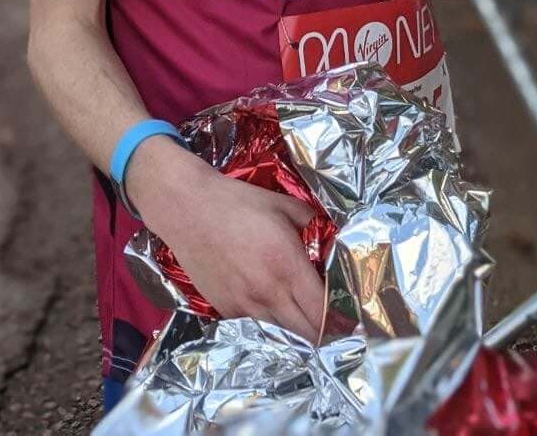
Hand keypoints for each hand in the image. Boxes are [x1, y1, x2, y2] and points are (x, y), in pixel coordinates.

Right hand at [135, 147, 325, 342]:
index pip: (322, 312)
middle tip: (330, 320)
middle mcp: (267, 292)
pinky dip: (268, 320)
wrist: (188, 208)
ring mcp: (244, 305)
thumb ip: (313, 225)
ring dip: (296, 328)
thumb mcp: (284, 205)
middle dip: (322, 331)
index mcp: (287, 265)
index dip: (339, 318)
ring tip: (302, 312)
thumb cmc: (238, 202)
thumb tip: (333, 238)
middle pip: (305, 333)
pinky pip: (256, 325)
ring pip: (281, 333)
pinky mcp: (225, 309)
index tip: (347, 314)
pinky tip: (269, 300)